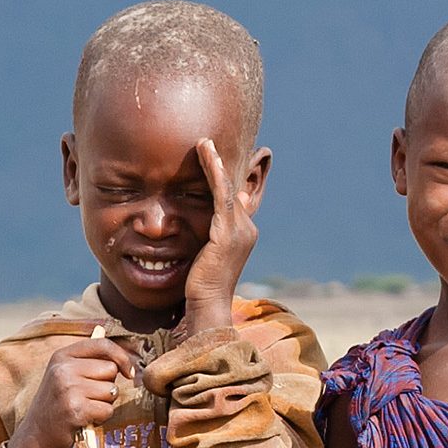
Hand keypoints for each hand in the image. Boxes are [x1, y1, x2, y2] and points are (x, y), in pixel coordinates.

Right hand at [1, 333, 136, 447]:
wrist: (35, 436)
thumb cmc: (55, 405)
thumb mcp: (63, 374)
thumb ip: (85, 357)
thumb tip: (104, 331)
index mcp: (62, 356)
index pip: (102, 345)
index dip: (121, 357)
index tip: (128, 372)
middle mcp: (63, 369)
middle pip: (110, 370)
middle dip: (108, 385)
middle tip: (88, 397)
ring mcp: (67, 389)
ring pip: (111, 391)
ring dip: (104, 404)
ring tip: (84, 408)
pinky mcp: (74, 410)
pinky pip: (107, 410)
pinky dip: (100, 418)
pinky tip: (84, 419)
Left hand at [184, 136, 260, 330]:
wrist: (207, 306)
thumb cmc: (200, 287)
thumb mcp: (205, 255)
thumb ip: (207, 237)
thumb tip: (202, 225)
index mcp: (243, 233)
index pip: (233, 197)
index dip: (223, 176)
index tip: (211, 156)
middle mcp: (247, 229)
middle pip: (232, 189)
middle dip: (219, 165)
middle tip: (206, 141)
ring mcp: (240, 231)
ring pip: (226, 188)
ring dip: (215, 163)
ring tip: (204, 142)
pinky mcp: (227, 232)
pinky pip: (220, 195)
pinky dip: (214, 173)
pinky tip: (205, 155)